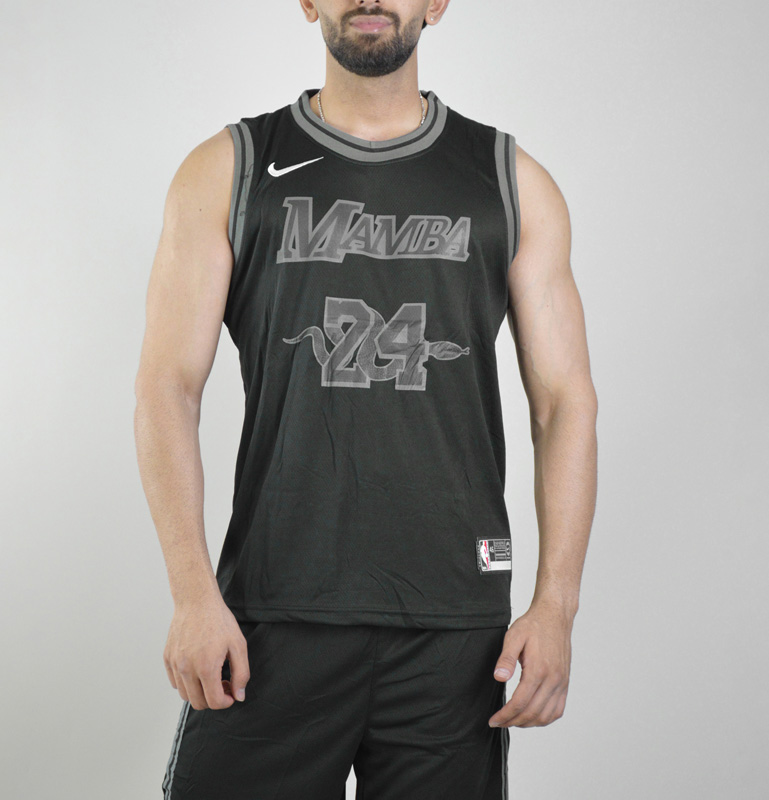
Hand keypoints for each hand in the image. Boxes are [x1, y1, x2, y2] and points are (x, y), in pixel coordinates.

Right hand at [163, 595, 249, 710]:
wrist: (196, 601)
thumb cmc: (218, 620)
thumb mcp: (238, 645)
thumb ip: (241, 673)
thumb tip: (239, 696)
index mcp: (205, 667)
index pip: (214, 702)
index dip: (226, 702)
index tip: (232, 692)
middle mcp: (186, 669)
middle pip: (198, 703)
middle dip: (213, 700)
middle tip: (223, 684)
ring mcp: (174, 664)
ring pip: (185, 695)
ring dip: (199, 692)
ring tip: (211, 676)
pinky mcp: (167, 658)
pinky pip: (175, 682)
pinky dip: (187, 683)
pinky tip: (198, 669)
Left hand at [488, 601, 573, 727]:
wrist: (554, 617)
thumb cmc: (533, 625)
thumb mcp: (514, 636)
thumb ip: (506, 659)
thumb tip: (499, 678)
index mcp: (539, 670)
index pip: (520, 703)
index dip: (505, 715)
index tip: (493, 720)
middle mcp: (553, 680)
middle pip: (532, 713)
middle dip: (513, 722)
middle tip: (499, 722)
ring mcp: (561, 683)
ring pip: (546, 716)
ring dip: (528, 723)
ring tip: (512, 721)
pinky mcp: (565, 682)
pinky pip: (558, 709)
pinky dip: (545, 718)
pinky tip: (532, 716)